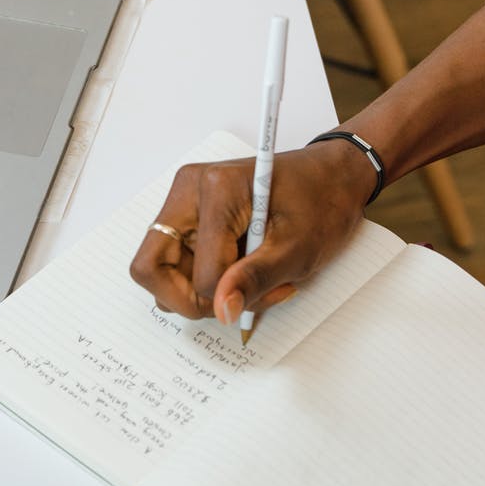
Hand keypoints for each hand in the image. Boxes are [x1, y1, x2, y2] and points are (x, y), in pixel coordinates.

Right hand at [128, 140, 375, 325]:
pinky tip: (242, 272)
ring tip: (249, 283)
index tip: (256, 298)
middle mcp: (188, 190)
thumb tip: (222, 309)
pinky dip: (204, 278)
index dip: (224, 298)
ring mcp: (184, 202)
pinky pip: (177, 261)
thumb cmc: (322, 200)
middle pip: (151, 266)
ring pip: (161, 269)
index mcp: (216, 189)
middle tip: (233, 301)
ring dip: (200, 290)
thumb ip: (256, 280)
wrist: (333, 176)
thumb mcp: (299, 248)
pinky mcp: (188, 214)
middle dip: (188, 298)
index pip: (199, 271)